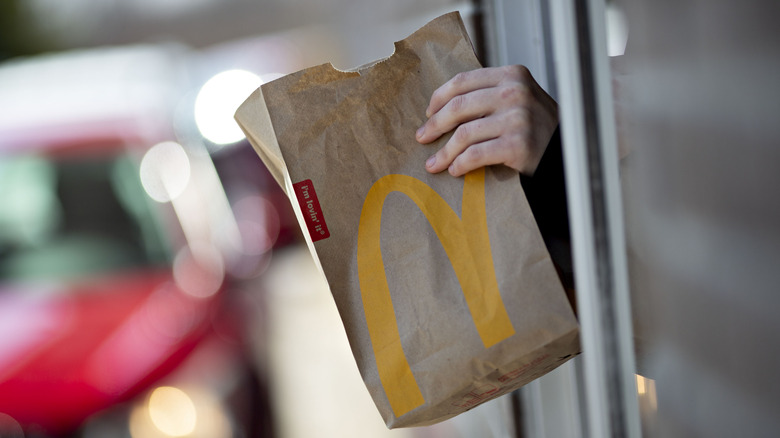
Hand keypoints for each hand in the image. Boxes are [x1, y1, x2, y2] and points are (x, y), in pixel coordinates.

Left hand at [416, 65, 558, 176]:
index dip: (439, 97)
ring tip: (434, 163)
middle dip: (434, 125)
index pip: (463, 81)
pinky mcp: (517, 145)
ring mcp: (517, 118)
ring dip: (444, 152)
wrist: (568, 153)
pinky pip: (476, 155)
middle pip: (458, 107)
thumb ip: (491, 94)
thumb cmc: (540, 129)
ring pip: (463, 134)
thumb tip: (444, 106)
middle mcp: (515, 92)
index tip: (428, 113)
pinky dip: (460, 164)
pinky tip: (455, 170)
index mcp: (512, 75)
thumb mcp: (520, 99)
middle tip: (422, 138)